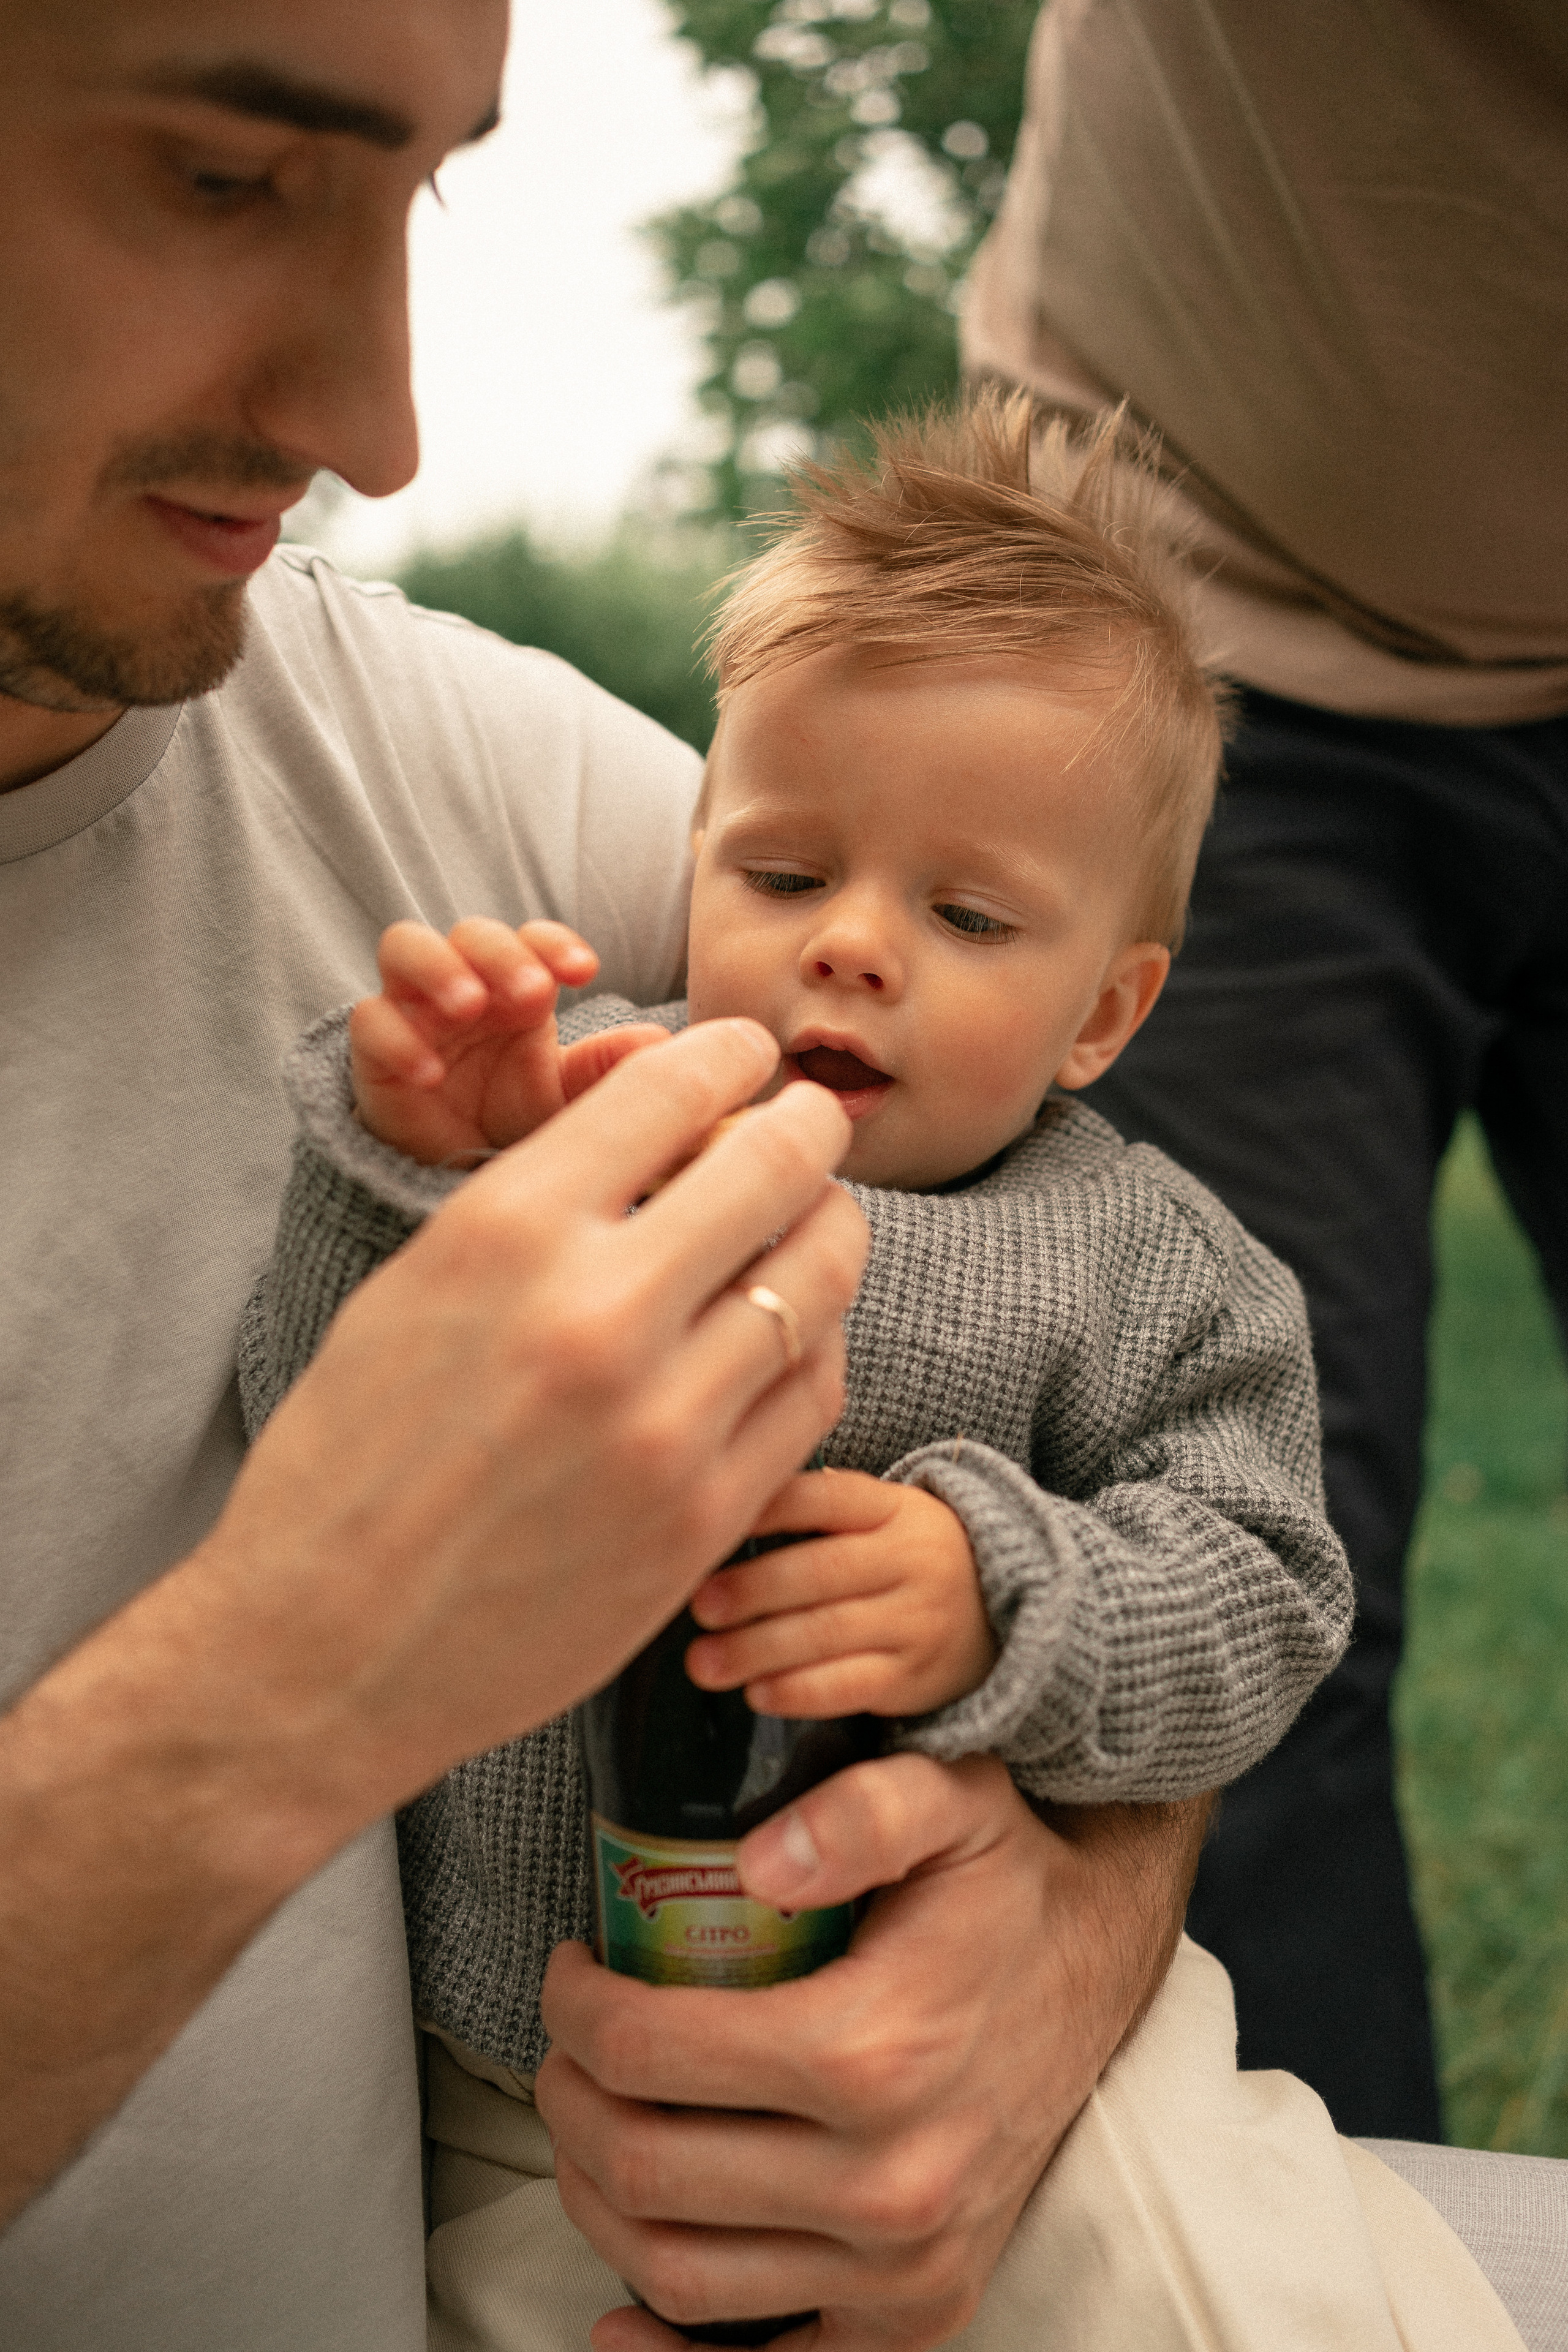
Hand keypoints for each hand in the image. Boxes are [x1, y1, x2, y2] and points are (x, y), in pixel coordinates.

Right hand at [0, 1021, 868, 2224]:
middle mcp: (598, 1314)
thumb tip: (667, 1131)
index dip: (727, 1056)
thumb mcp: (418, 1287)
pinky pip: (812, 1389)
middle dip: (807, 1124)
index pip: (670, 1089)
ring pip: (818, 1277)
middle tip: (810, 1117)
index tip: (747, 1055)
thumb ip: (544, 1205)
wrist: (327, 1648)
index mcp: (506, 1234)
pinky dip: (815, 1338)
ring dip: (830, 1224)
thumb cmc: (355, 1457)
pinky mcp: (706, 1515)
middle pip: (773, 1167)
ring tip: (815, 1215)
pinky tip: (790, 1327)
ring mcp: (666, 1423)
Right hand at [348, 915, 669, 1164]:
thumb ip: (606, 1071)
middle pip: (471, 932)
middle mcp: (465, 983)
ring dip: (438, 967)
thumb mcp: (570, 1102)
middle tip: (532, 992)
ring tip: (469, 1005)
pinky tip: (430, 1072)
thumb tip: (661, 1043)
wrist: (459, 1178)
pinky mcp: (373, 1049)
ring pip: (405, 947)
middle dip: (501, 952)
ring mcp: (414, 1009)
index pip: (532, 939)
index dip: (555, 943)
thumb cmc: (517, 1122)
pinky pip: (371, 1022)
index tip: (585, 970)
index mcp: (518, 987)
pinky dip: (397, 1038)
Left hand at [536, 1754, 1211, 2351]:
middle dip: (569, 2098)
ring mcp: (903, 2263)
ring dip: (597, 2197)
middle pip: (647, 2167)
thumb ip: (862, 1807)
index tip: (574, 1968)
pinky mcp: (916, 2309)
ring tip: (596, 2119)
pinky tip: (619, 2314)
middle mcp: (890, 2180)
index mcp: (877, 2053)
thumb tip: (754, 1861)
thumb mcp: (953, 1800)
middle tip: (571, 2042)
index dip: (577, 2008)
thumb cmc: (1008, 1881)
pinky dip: (672, 2351)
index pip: (653, 2051)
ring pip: (677, 2269)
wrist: (1101, 1965)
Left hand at [685, 1472, 995, 1715]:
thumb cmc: (904, 1557)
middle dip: (754, 1590)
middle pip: (822, 1572)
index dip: (770, 1509)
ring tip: (704, 1662)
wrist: (1000, 1611)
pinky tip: (757, 1694)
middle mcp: (909, 1561)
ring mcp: (916, 1621)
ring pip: (830, 1634)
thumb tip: (726, 1511)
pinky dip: (799, 1692)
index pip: (826, 1500)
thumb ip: (817, 1509)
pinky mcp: (913, 1677)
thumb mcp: (881, 1515)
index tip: (716, 1522)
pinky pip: (851, 1686)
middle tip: (699, 1605)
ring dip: (758, 1649)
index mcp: (893, 1509)